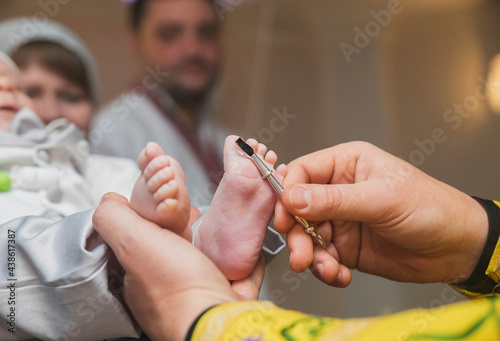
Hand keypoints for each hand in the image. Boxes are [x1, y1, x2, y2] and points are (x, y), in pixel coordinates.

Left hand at [92, 193, 256, 340]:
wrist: (220, 320)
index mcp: (139, 279)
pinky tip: (245, 254)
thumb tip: (108, 202)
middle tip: (192, 216)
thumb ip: (116, 220)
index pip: (138, 242)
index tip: (160, 206)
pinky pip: (236, 276)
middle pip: (173, 249)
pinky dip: (242, 264)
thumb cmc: (179, 289)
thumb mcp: (135, 243)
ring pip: (206, 262)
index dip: (149, 220)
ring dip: (213, 243)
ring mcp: (197, 297)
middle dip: (184, 229)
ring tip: (218, 228)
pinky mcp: (226, 300)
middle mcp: (165, 291)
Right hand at [274, 141, 487, 285]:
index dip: (288, 194)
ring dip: (312, 256)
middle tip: (302, 255)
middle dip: (297, 234)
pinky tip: (340, 275)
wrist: (457, 248)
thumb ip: (334, 200)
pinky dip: (326, 270)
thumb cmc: (430, 207)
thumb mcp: (381, 199)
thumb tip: (292, 197)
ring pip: (307, 236)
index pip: (302, 173)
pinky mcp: (346, 247)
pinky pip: (323, 257)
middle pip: (298, 209)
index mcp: (347, 165)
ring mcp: (341, 220)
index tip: (286, 218)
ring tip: (327, 269)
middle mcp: (339, 191)